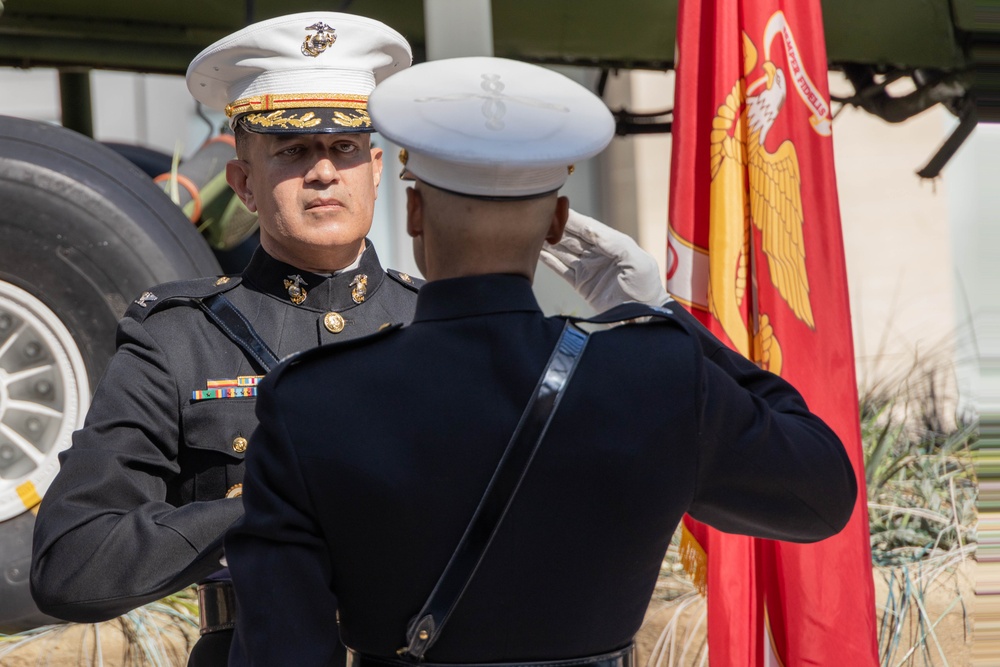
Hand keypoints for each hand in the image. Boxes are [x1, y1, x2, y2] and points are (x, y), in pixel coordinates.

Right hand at [540, 208, 667, 311]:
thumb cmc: (646, 288)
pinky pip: (560, 269)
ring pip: (563, 251)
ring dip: (547, 242)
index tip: (555, 209)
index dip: (571, 218)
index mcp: (613, 244)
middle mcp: (598, 253)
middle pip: (572, 237)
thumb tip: (590, 230)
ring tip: (530, 233)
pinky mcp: (580, 283)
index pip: (588, 227)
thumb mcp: (637, 262)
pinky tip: (535, 252)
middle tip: (536, 218)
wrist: (643, 317)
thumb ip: (616, 244)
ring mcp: (588, 268)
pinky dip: (548, 260)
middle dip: (555, 228)